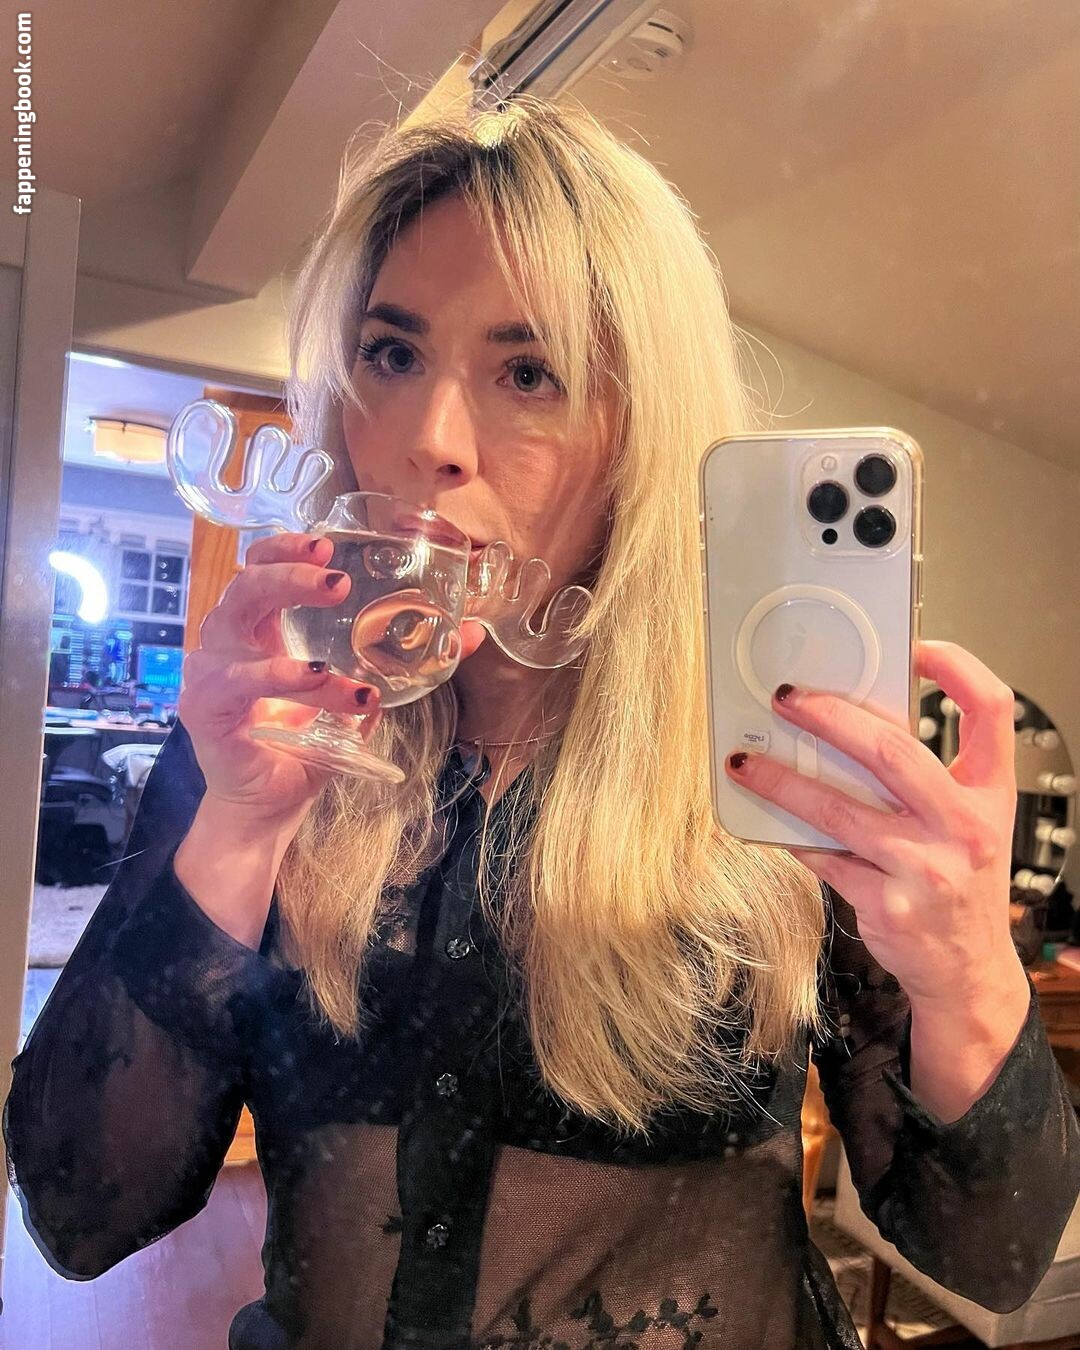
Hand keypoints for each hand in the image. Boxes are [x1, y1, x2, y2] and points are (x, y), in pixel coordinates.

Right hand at [179, 531, 385, 821]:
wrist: (271, 807)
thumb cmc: (307, 748)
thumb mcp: (361, 699)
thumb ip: (404, 664)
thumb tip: (470, 634)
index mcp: (260, 633)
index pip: (259, 568)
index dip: (285, 548)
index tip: (327, 544)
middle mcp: (229, 645)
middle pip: (244, 584)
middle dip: (288, 571)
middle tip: (336, 577)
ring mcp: (211, 673)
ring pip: (238, 626)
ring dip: (288, 612)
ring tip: (337, 612)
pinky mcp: (204, 708)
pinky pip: (239, 682)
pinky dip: (281, 676)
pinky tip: (316, 676)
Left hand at [724, 639, 1023, 1006]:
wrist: (968, 970)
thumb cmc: (961, 883)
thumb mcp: (969, 822)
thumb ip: (928, 777)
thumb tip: (845, 726)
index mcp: (989, 794)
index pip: (991, 711)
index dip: (958, 668)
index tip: (917, 647)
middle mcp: (965, 827)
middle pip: (893, 751)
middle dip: (830, 717)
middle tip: (787, 698)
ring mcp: (927, 868)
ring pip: (839, 810)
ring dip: (783, 780)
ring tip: (745, 761)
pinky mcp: (888, 904)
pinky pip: (824, 857)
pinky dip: (791, 835)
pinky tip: (765, 818)